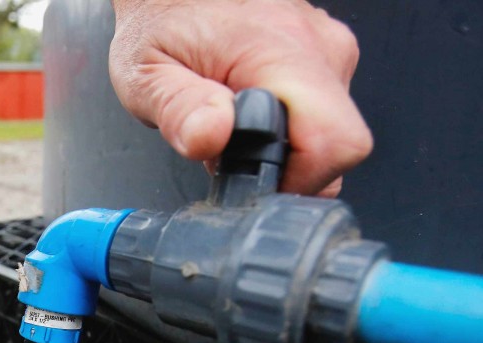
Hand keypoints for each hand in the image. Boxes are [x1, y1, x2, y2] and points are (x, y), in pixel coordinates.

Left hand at [109, 0, 372, 195]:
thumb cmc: (160, 25)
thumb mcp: (145, 75)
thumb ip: (177, 110)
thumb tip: (211, 135)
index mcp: (279, 50)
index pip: (334, 141)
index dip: (294, 177)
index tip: (246, 173)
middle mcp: (318, 47)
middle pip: (337, 147)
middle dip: (283, 167)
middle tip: (229, 148)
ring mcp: (330, 51)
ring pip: (330, 136)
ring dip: (282, 148)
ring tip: (234, 124)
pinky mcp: (329, 57)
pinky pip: (322, 116)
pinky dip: (288, 129)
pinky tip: (249, 112)